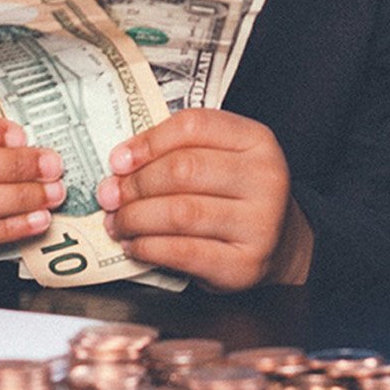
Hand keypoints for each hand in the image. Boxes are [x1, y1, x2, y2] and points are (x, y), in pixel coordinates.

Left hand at [98, 108, 311, 291]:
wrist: (280, 243)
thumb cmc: (236, 195)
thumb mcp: (222, 159)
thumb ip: (179, 151)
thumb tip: (121, 164)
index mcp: (257, 140)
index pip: (194, 125)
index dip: (149, 141)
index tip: (119, 160)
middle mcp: (265, 178)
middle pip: (183, 169)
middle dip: (135, 184)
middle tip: (110, 196)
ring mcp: (260, 223)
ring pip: (179, 213)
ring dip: (135, 218)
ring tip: (118, 222)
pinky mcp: (244, 264)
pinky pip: (183, 252)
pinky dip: (148, 248)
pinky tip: (136, 245)